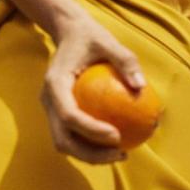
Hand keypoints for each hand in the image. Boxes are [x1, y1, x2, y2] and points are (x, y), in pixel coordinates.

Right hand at [40, 12, 145, 163]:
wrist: (68, 33)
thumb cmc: (90, 37)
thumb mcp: (109, 41)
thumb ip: (125, 62)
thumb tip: (141, 87)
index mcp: (55, 84)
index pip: (69, 115)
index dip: (91, 130)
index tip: (117, 135)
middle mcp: (48, 101)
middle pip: (63, 139)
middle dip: (90, 154)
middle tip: (121, 153)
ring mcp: (51, 110)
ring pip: (66, 144)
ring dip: (91, 155)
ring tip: (121, 154)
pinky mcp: (59, 114)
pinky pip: (73, 136)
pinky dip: (92, 146)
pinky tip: (117, 145)